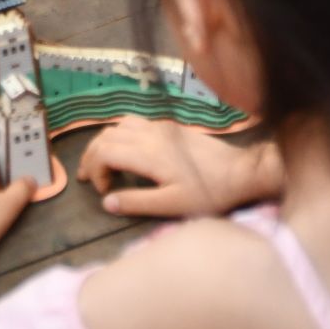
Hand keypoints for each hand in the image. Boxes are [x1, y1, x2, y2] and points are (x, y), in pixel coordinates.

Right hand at [78, 116, 283, 217]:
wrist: (241, 171)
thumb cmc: (208, 192)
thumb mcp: (172, 205)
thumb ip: (137, 202)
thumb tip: (106, 202)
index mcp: (148, 153)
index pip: (104, 152)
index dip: (95, 170)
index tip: (102, 191)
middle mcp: (151, 134)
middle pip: (106, 135)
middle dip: (92, 156)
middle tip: (89, 178)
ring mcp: (160, 127)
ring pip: (119, 125)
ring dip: (104, 142)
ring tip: (101, 163)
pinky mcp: (170, 126)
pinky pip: (134, 122)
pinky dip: (120, 134)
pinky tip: (126, 150)